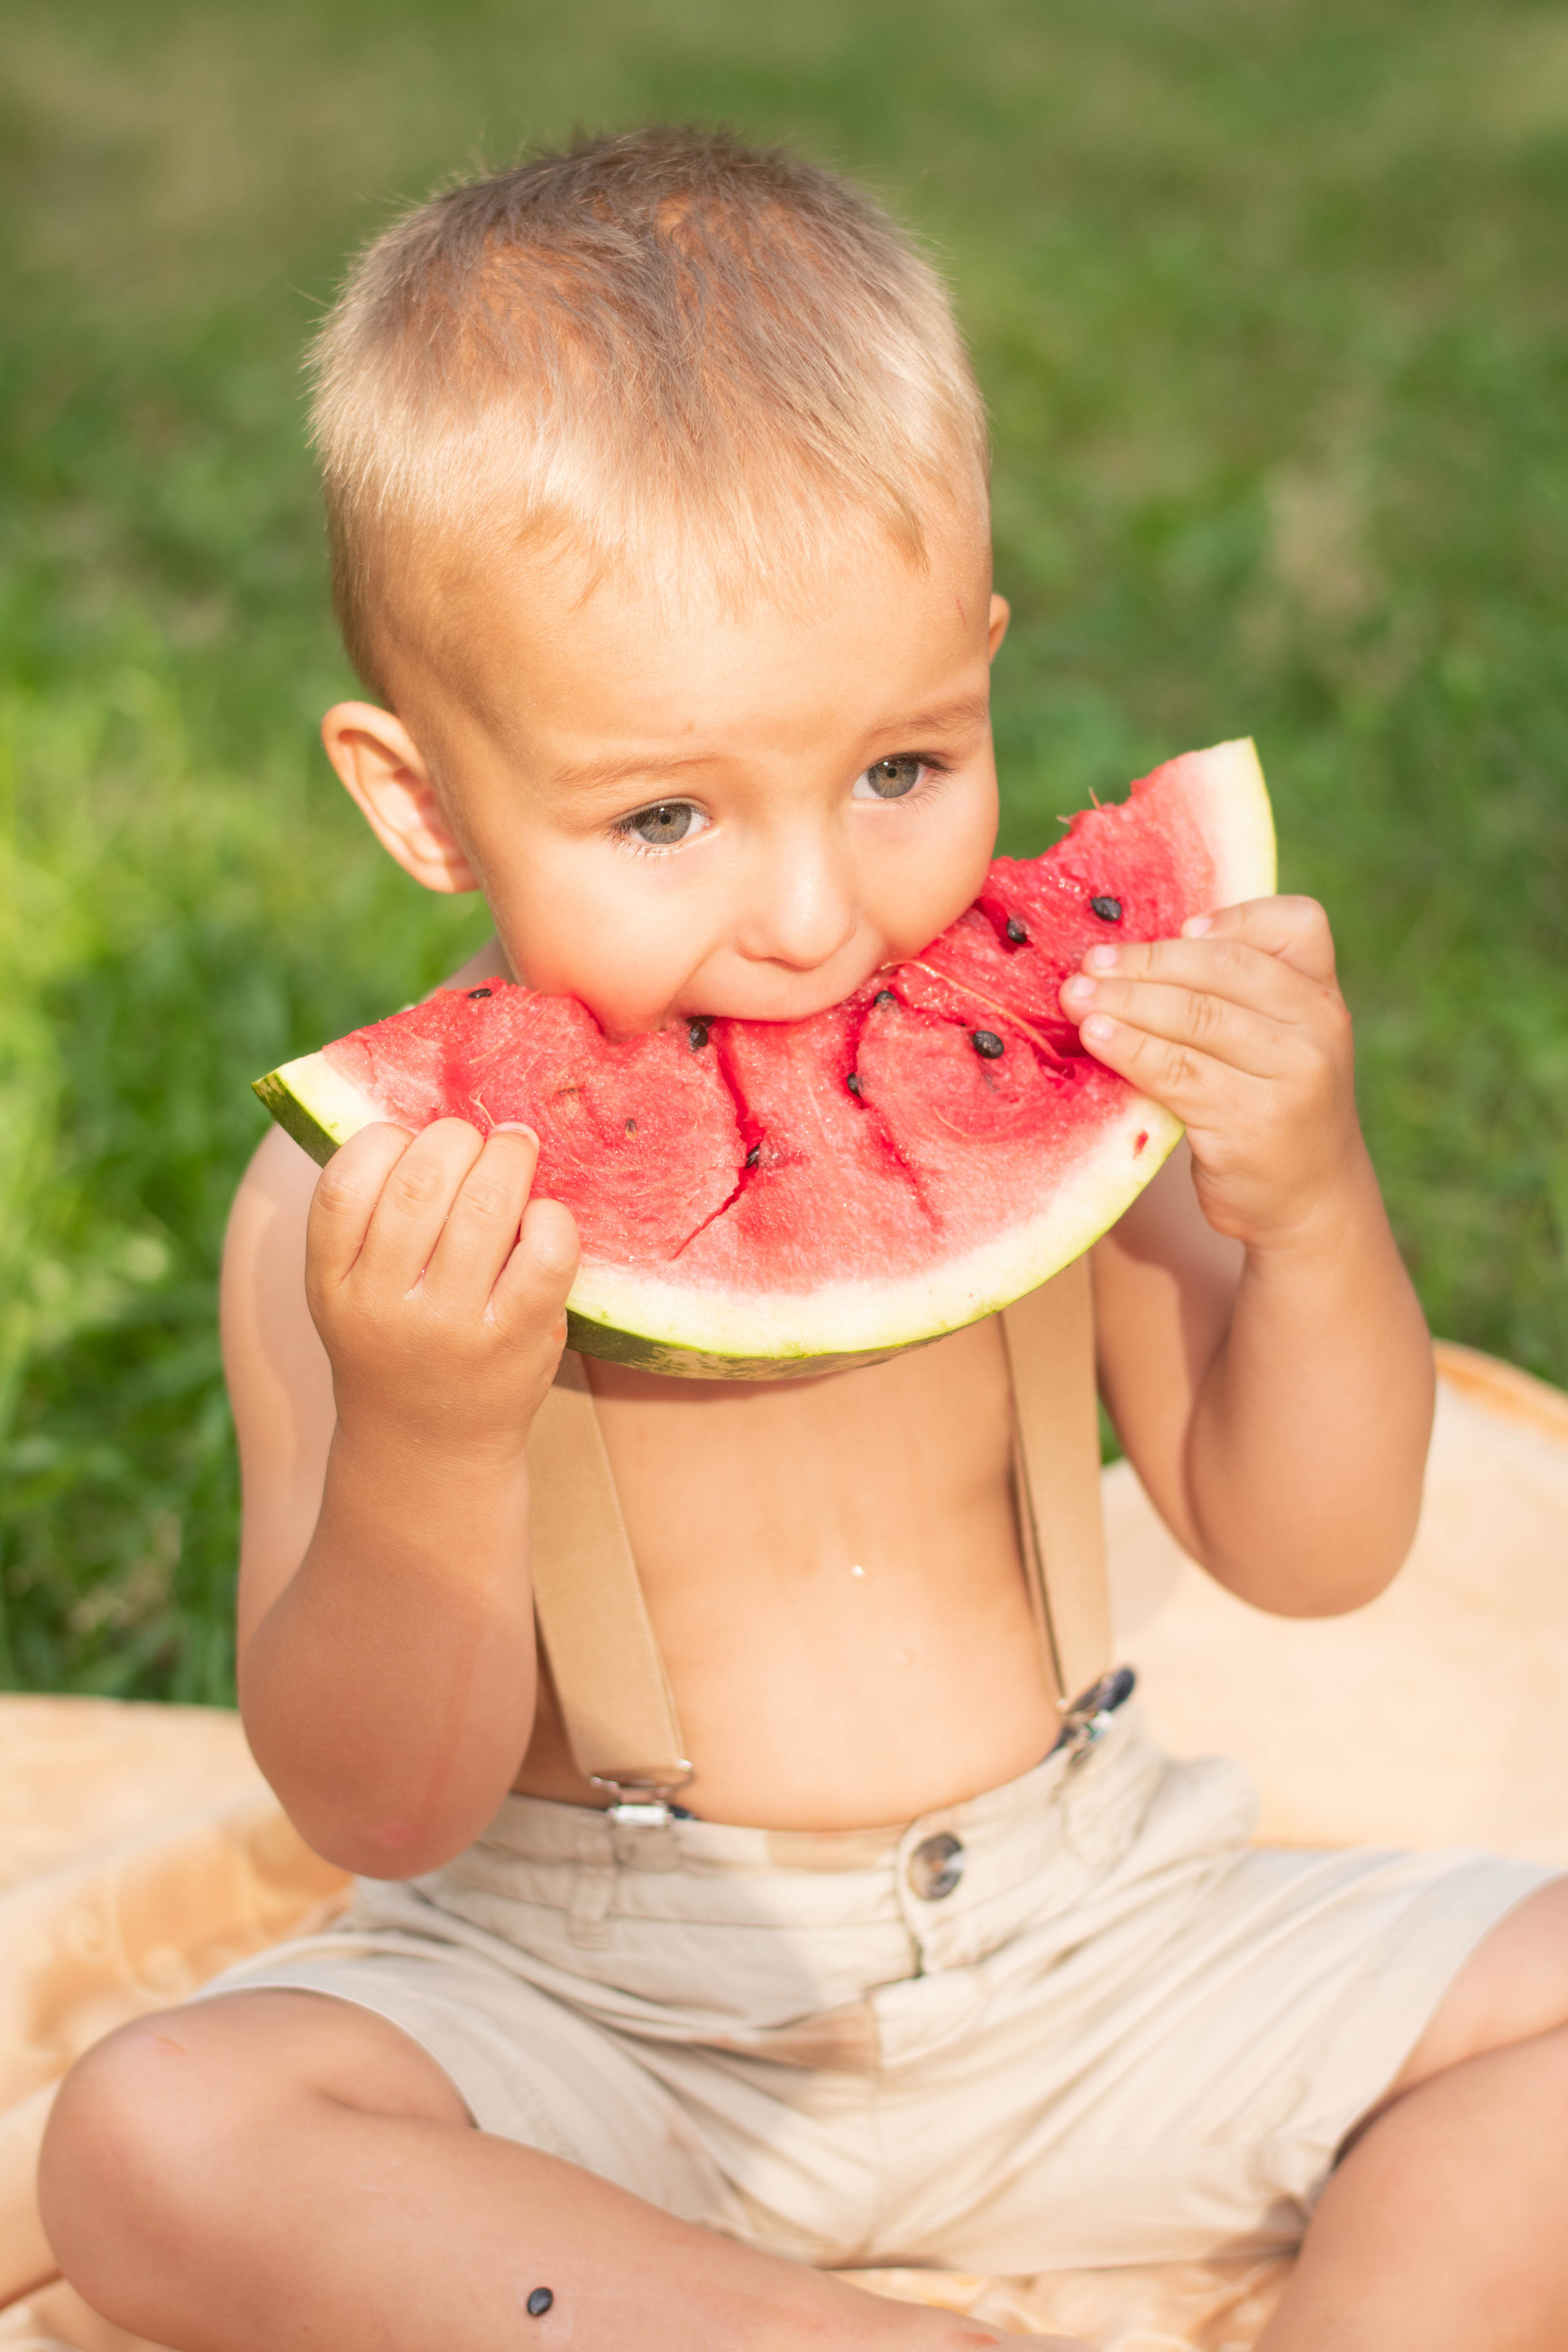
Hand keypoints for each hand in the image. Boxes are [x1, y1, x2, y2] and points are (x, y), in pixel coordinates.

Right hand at [305, 1118, 579, 1458]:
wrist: (428, 1448)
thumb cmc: (395, 1341)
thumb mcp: (350, 1288)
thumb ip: (368, 1215)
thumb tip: (424, 1106)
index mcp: (330, 1283)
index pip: (343, 1184)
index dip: (383, 1140)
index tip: (409, 1138)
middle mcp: (382, 1305)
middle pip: (421, 1184)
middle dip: (457, 1139)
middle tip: (476, 1138)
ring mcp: (450, 1326)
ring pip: (487, 1207)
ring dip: (510, 1159)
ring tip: (516, 1150)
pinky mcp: (514, 1341)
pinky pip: (545, 1252)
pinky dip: (552, 1216)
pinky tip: (544, 1216)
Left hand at [1059, 895, 1363, 1251]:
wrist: (1310, 1201)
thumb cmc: (1271, 1108)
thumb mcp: (1275, 1043)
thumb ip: (1233, 998)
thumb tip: (1129, 956)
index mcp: (1323, 993)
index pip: (1293, 924)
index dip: (1231, 917)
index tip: (1177, 925)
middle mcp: (1319, 1026)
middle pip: (1223, 968)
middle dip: (1147, 961)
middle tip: (1089, 963)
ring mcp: (1293, 1073)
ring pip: (1195, 1017)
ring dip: (1125, 1002)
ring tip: (1076, 998)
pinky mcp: (1254, 1120)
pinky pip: (1178, 1071)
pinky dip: (1131, 1049)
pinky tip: (1097, 1038)